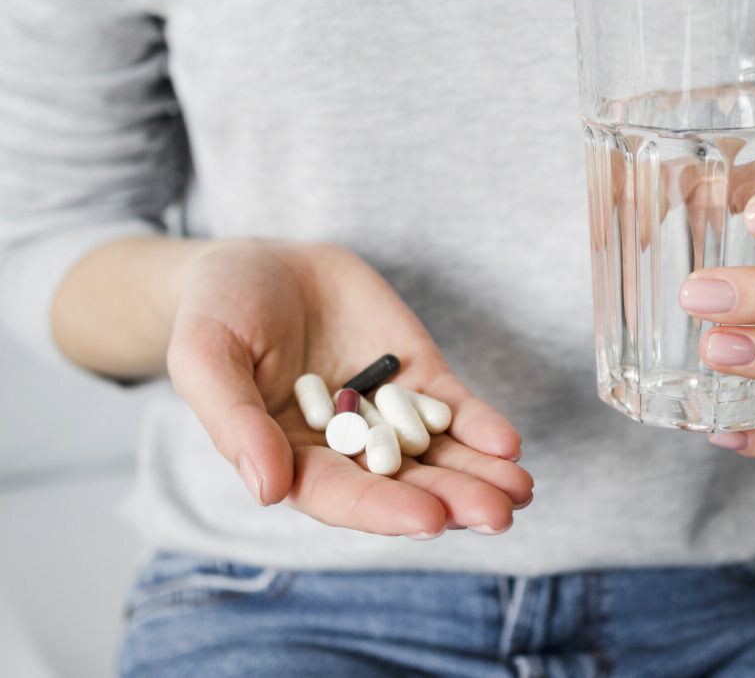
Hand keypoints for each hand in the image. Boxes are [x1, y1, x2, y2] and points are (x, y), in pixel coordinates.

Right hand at [166, 240, 532, 536]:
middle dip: (451, 500)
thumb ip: (234, 421)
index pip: (339, 495)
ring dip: (479, 474)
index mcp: (289, 456)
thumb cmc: (217, 311)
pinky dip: (480, 425)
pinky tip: (508, 443)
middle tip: (498, 515)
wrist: (260, 262)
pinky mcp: (413, 374)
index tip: (430, 520)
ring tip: (520, 491)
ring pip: (437, 453)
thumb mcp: (206, 356)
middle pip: (401, 483)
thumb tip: (268, 490)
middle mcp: (344, 446)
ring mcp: (385, 411)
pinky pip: (451, 407)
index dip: (383, 509)